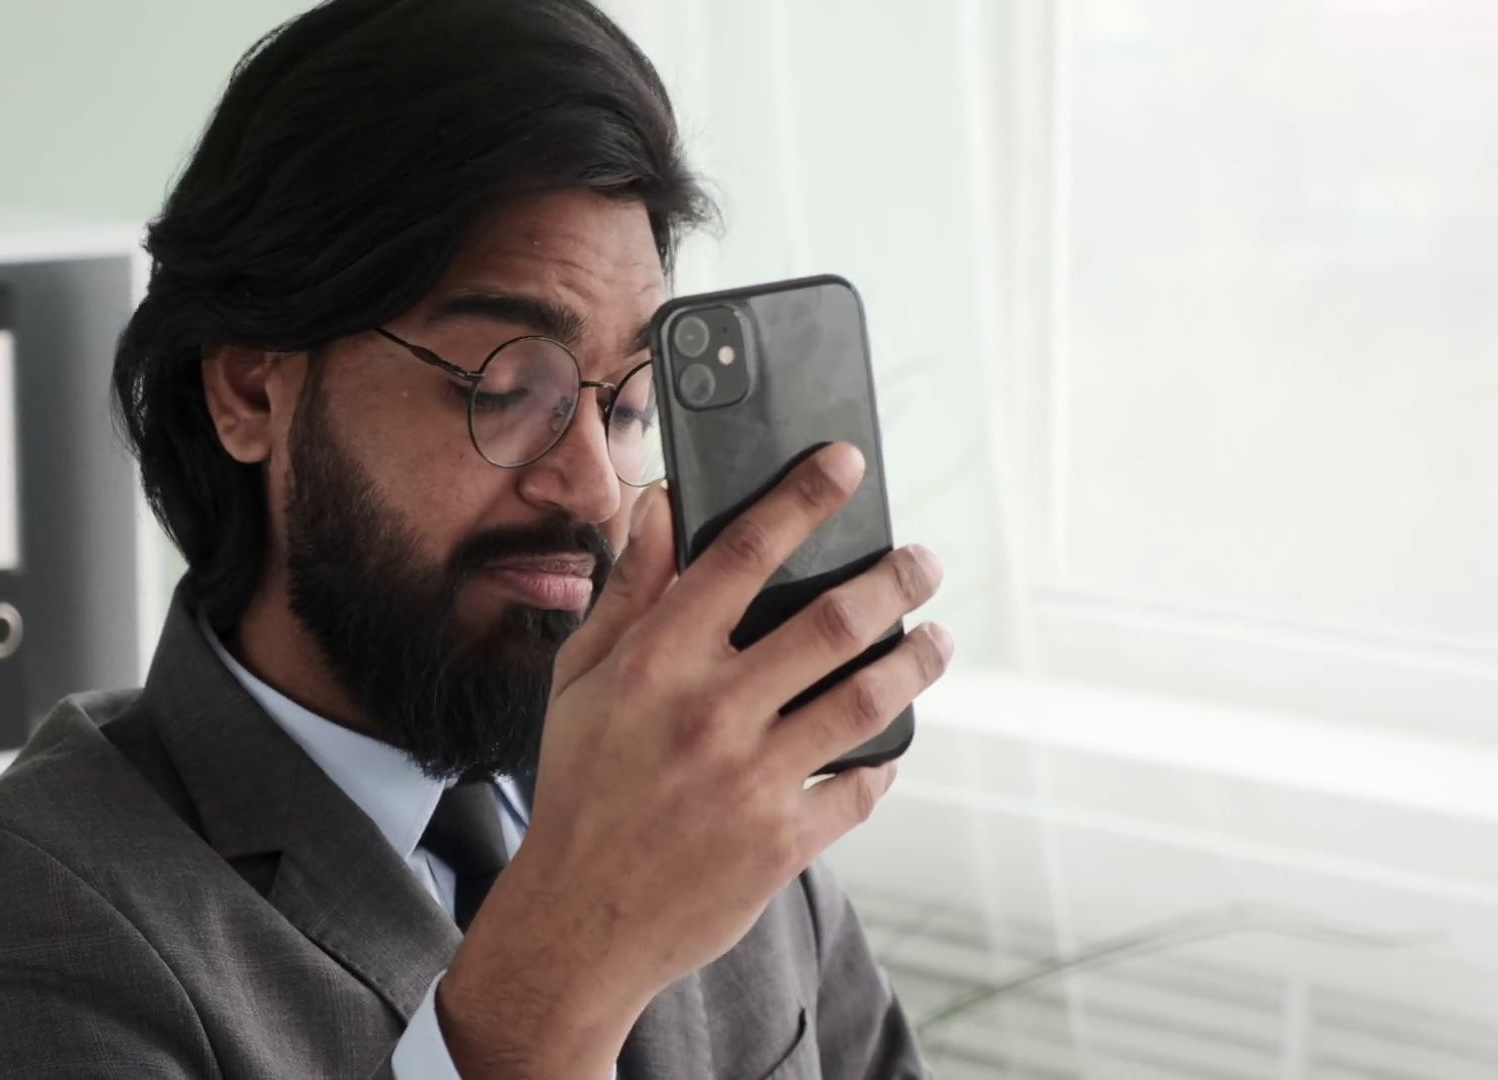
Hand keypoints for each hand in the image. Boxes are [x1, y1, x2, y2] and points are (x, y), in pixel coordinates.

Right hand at [438, 443, 950, 1076]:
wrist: (581, 918)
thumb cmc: (580, 786)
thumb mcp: (579, 679)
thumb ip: (627, 590)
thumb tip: (659, 504)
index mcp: (656, 663)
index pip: (741, 553)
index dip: (802, 498)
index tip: (845, 465)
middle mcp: (711, 713)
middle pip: (831, 622)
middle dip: (894, 579)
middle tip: (923, 561)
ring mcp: (752, 780)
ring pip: (866, 700)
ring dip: (915, 659)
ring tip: (936, 638)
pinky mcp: (784, 841)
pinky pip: (861, 784)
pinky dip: (884, 757)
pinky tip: (889, 739)